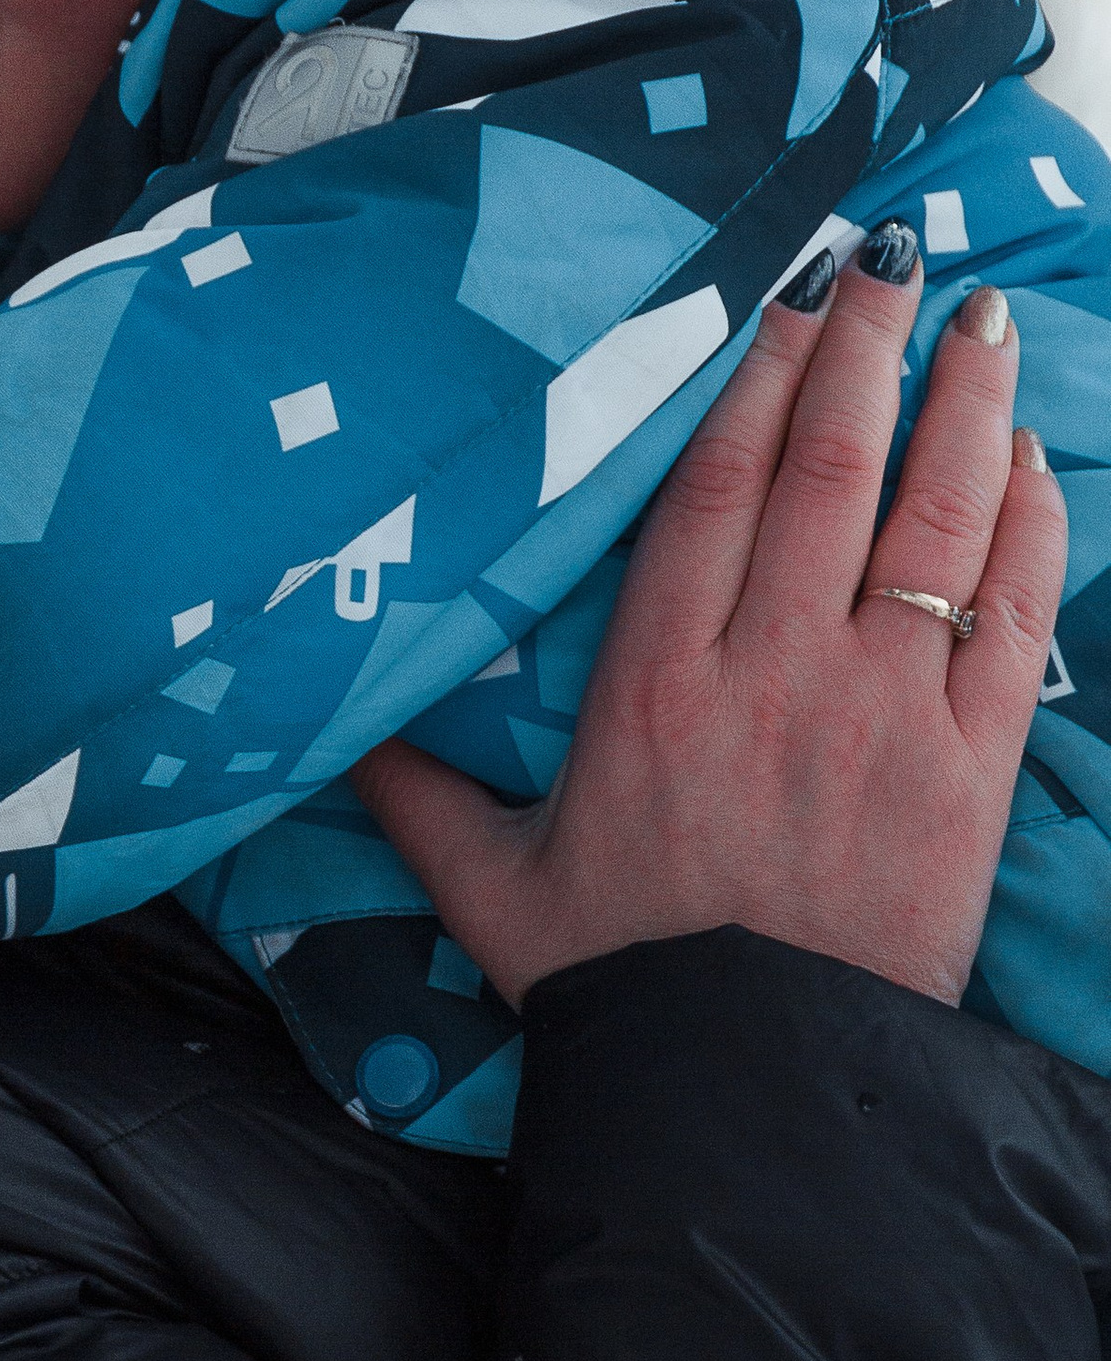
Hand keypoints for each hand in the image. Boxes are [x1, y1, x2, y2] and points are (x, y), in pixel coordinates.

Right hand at [349, 236, 1066, 1011]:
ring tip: (982, 323)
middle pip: (833, 470)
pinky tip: (1029, 468)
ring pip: (937, 523)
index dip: (756, 376)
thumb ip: (412, 793)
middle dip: (869, 350)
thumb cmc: (622, 990)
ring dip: (968, 409)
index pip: (719, 487)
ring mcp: (885, 719)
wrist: (751, 1098)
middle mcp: (774, 677)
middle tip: (895, 261)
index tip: (787, 297)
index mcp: (655, 686)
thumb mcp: (488, 890)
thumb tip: (331, 730)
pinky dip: (1029, 533)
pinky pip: (1016, 621)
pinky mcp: (971, 774)